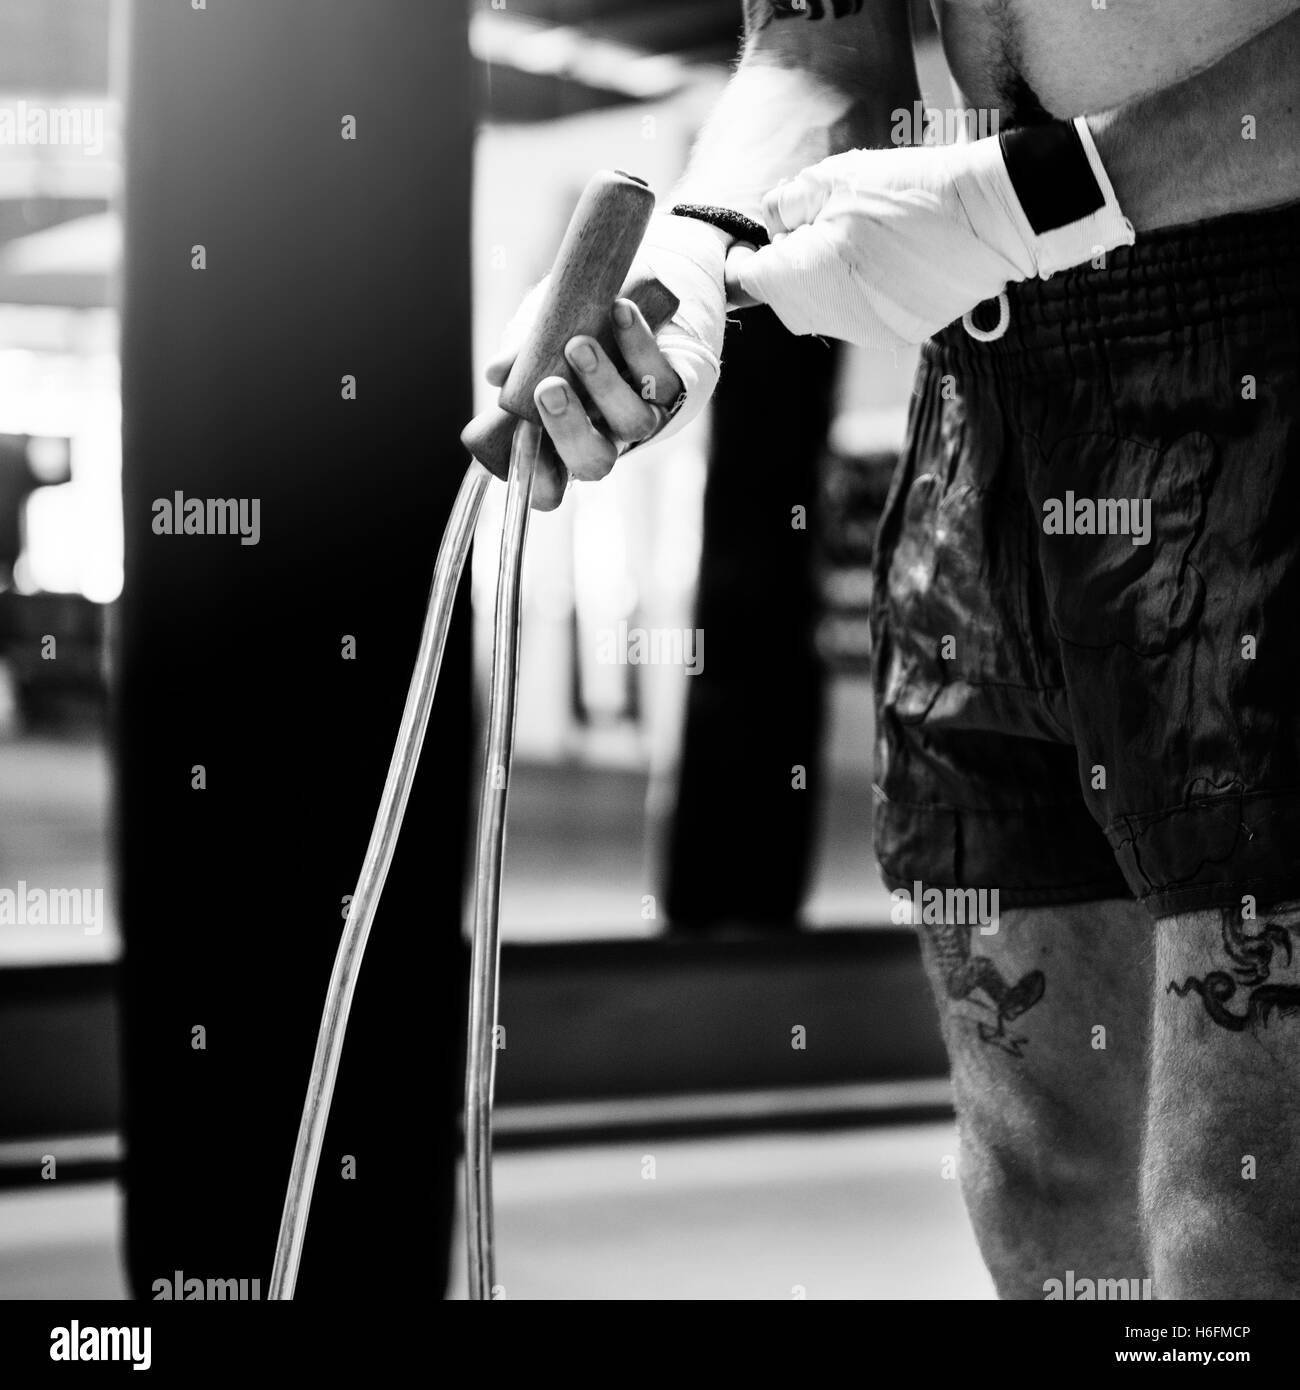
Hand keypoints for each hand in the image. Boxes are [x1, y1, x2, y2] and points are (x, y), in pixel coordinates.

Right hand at [486, 295, 684, 511]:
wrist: (626, 308)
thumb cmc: (570, 338)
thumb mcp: (536, 348)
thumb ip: (518, 362)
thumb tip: (496, 373)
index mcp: (566, 443)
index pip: (552, 489)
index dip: (538, 478)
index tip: (521, 439)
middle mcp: (606, 439)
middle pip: (595, 461)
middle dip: (570, 428)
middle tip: (548, 388)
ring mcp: (642, 416)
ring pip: (634, 422)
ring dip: (604, 385)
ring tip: (578, 345)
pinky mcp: (674, 387)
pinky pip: (661, 375)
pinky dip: (638, 342)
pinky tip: (618, 311)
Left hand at [728, 121, 1132, 349]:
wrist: (989, 217)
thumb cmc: (910, 189)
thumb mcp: (840, 176)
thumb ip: (792, 201)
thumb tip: (768, 219)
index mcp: (809, 275)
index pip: (751, 279)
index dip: (748, 257)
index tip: (754, 242)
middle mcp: (833, 314)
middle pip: (784, 302)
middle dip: (784, 273)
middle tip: (807, 235)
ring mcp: (866, 330)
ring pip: (820, 314)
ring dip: (819, 286)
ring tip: (849, 246)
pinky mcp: (896, 335)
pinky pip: (857, 320)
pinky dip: (855, 297)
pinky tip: (879, 265)